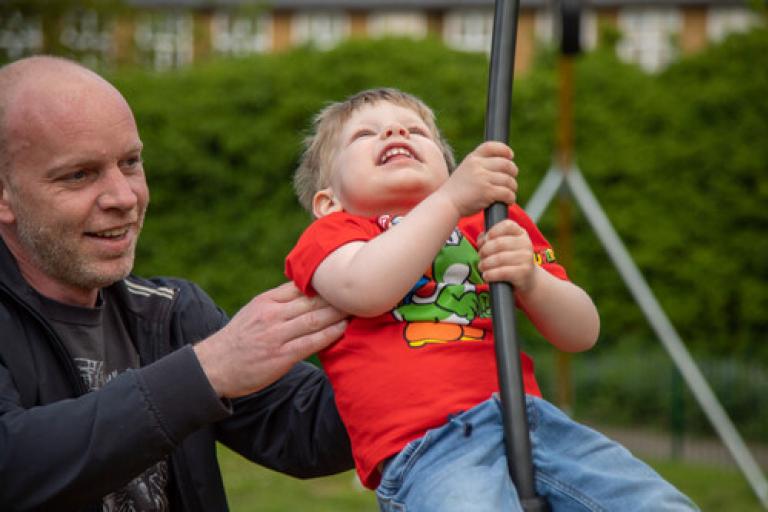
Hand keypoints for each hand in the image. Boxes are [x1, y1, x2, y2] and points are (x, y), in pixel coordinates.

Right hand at [194, 282, 346, 397]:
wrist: (214, 367)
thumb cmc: (238, 340)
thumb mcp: (254, 312)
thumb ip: (278, 303)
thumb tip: (306, 293)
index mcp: (266, 301)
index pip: (300, 287)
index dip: (324, 284)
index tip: (344, 280)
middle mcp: (272, 315)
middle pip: (312, 301)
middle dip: (337, 297)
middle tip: (359, 292)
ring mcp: (276, 336)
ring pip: (314, 319)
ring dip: (338, 314)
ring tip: (357, 309)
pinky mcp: (281, 356)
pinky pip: (311, 342)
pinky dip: (329, 334)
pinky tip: (343, 329)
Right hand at [438, 141, 517, 216]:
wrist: (446, 204)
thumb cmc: (457, 191)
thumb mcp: (465, 171)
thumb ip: (480, 166)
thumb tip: (504, 165)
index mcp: (472, 159)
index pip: (492, 146)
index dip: (504, 150)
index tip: (510, 156)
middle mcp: (477, 166)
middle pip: (506, 164)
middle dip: (513, 172)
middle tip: (510, 182)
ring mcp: (482, 178)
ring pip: (509, 180)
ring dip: (512, 188)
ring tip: (508, 194)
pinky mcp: (487, 192)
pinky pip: (507, 193)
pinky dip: (510, 198)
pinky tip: (507, 201)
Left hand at [477, 220, 537, 291]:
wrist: (527, 279)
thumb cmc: (510, 260)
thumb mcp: (502, 246)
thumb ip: (489, 239)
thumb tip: (482, 239)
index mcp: (520, 233)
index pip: (507, 225)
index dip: (492, 231)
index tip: (485, 240)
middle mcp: (526, 243)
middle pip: (499, 243)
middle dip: (485, 250)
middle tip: (480, 256)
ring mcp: (526, 258)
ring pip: (499, 258)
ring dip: (485, 264)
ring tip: (482, 267)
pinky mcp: (524, 272)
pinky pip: (502, 272)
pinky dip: (490, 274)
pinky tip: (486, 276)